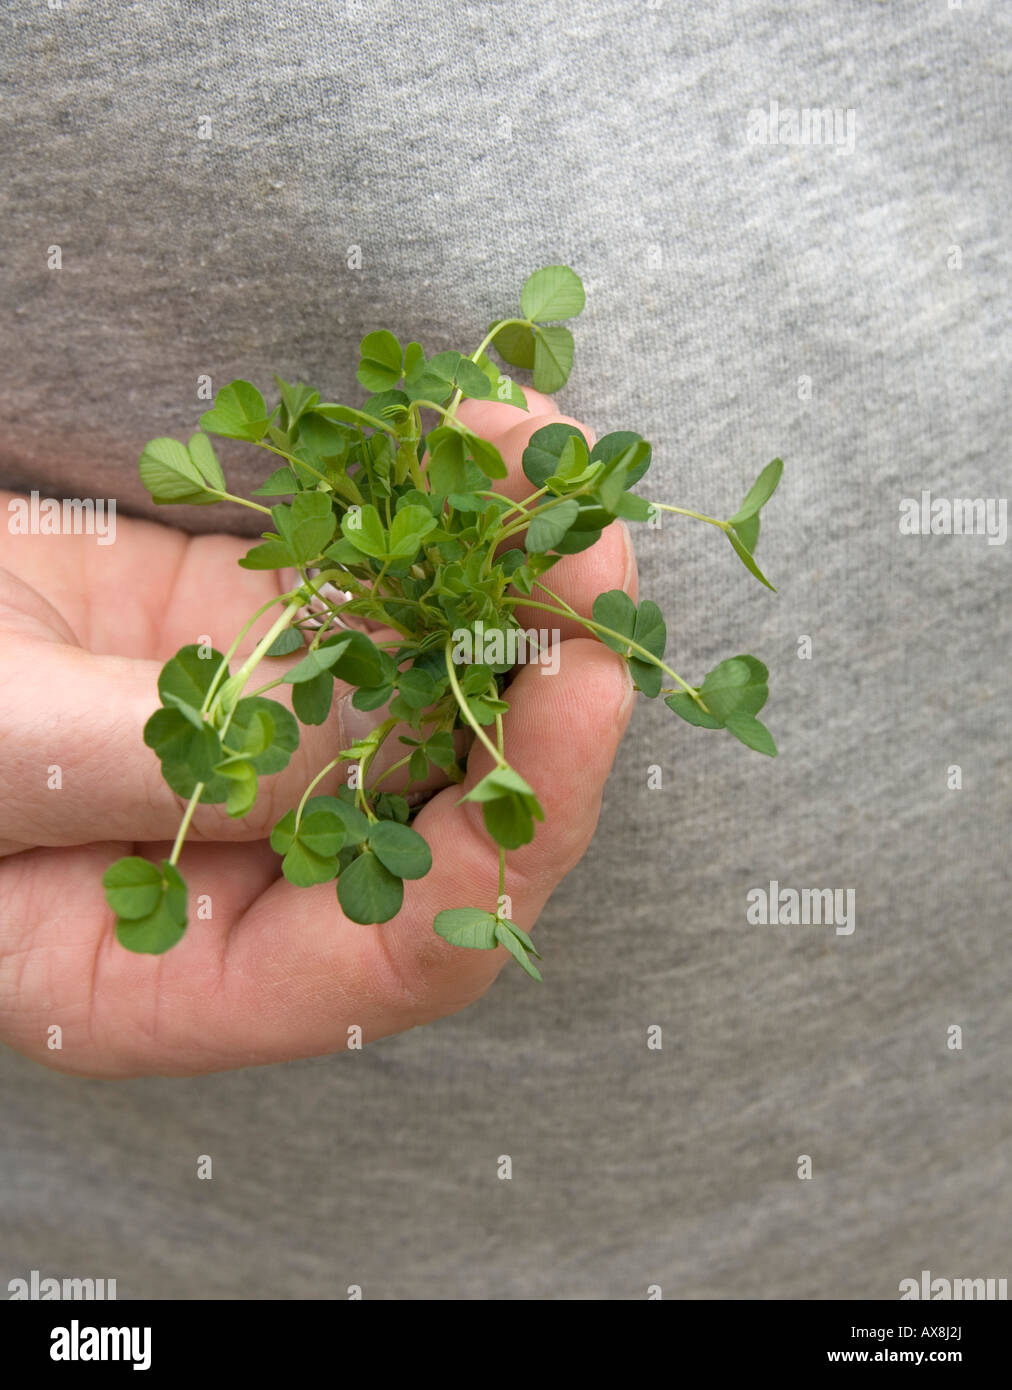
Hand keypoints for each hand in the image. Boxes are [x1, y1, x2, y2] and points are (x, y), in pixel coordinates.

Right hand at [0, 393, 636, 1076]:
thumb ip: (186, 766)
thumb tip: (397, 734)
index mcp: (184, 974)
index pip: (407, 951)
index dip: (516, 831)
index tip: (583, 688)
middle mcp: (260, 873)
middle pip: (459, 809)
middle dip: (547, 674)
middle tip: (592, 542)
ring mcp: (270, 748)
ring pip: (439, 683)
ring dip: (507, 570)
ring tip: (541, 452)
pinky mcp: (257, 641)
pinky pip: (375, 593)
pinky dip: (431, 517)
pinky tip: (469, 436)